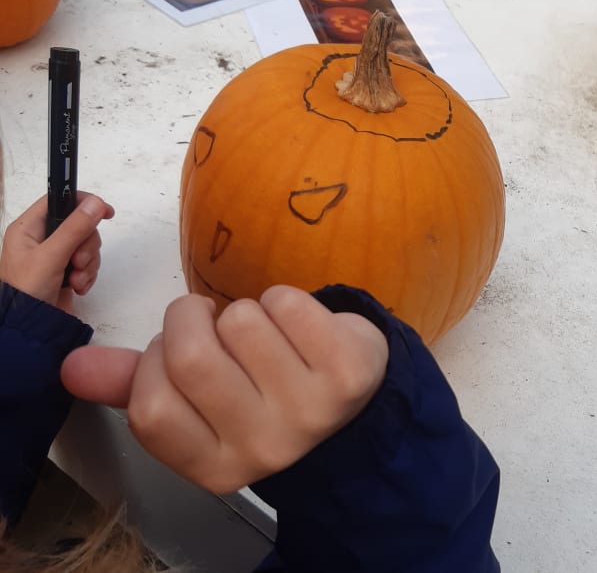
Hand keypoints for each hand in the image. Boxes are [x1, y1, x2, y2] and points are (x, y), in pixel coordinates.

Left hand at [0, 193, 114, 309]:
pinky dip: (87, 274)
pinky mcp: (66, 270)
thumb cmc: (26, 291)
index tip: (105, 211)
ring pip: (87, 245)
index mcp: (28, 228)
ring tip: (75, 279)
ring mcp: (55, 255)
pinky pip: (88, 262)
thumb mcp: (51, 256)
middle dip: (86, 245)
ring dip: (88, 263)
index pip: (59, 200)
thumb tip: (95, 203)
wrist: (30, 327)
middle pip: (80, 225)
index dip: (83, 202)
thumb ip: (75, 228)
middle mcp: (42, 238)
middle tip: (78, 260)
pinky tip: (77, 286)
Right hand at [62, 285, 388, 493]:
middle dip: (192, 317)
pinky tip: (298, 327)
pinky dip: (284, 299)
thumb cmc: (262, 396)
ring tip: (262, 332)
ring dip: (244, 310)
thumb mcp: (200, 402)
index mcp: (215, 467)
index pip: (152, 406)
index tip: (178, 349)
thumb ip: (133, 385)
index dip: (156, 359)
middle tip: (210, 321)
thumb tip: (73, 365)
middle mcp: (263, 450)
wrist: (352, 403)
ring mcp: (310, 414)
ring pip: (241, 321)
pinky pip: (288, 304)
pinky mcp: (347, 373)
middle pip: (193, 357)